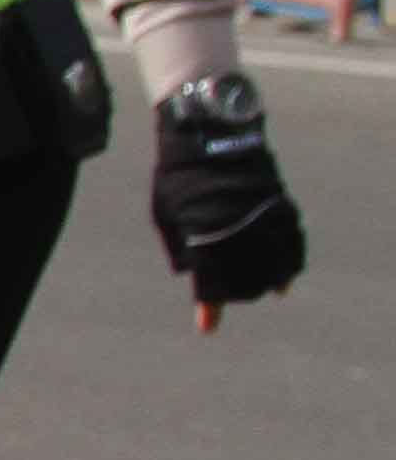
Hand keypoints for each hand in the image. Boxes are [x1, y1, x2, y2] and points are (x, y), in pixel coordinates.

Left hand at [150, 75, 302, 328]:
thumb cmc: (179, 175)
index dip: (209, 306)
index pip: (209, 279)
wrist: (210, 132)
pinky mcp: (279, 204)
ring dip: (267, 282)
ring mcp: (261, 215)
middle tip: (230, 298)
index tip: (207, 327)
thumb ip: (180, 244)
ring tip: (260, 290)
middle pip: (245, 278)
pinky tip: (287, 279)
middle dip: (238, 294)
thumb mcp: (166, 212)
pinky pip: (293, 242)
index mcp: (202, 230)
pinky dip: (291, 263)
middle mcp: (235, 226)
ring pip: (274, 264)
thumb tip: (191, 272)